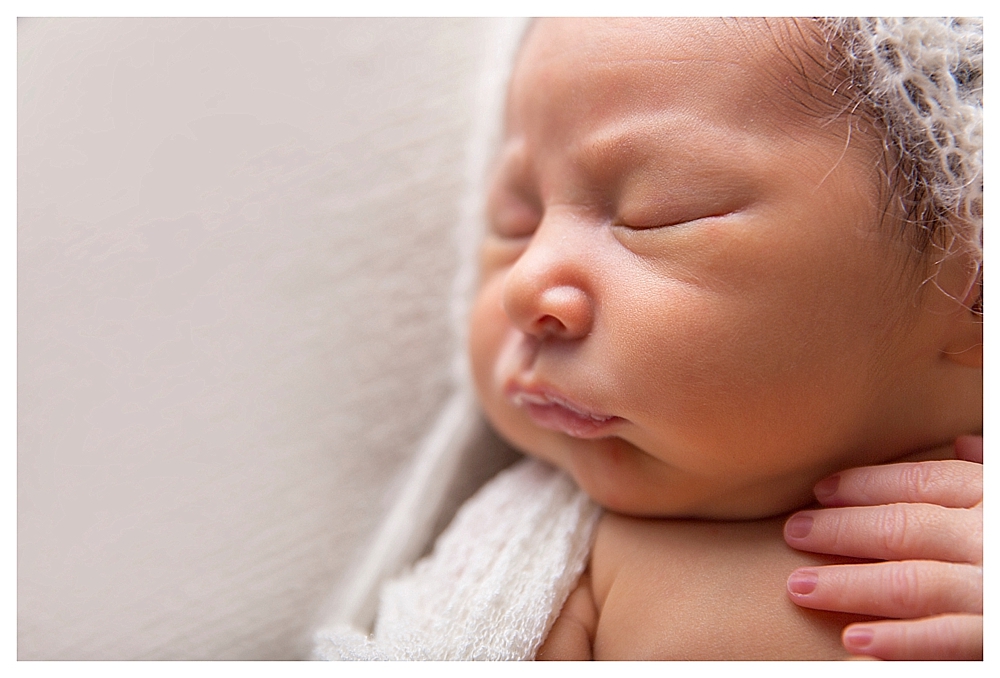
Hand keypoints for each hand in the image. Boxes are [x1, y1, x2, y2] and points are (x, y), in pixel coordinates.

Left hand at [783, 435, 982, 659]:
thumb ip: (999, 469)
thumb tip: (964, 440)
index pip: (928, 482)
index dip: (870, 484)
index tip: (822, 488)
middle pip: (908, 527)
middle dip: (844, 530)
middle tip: (794, 533)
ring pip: (916, 583)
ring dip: (853, 586)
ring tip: (800, 587)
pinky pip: (952, 643)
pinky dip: (903, 646)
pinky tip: (857, 643)